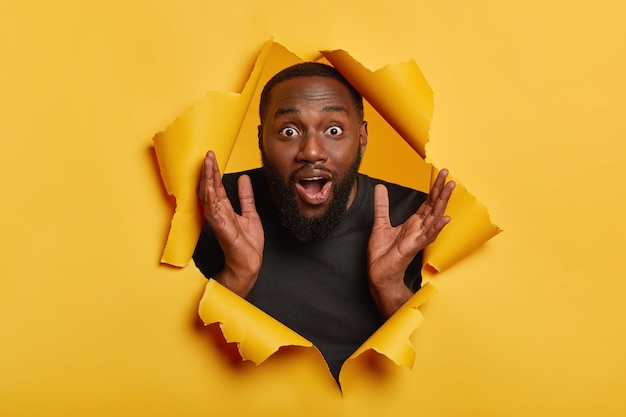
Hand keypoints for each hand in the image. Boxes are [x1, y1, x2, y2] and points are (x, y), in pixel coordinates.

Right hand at [198, 151, 263, 296]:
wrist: (249, 264)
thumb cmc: (247, 245)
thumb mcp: (251, 214)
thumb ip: (246, 197)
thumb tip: (244, 179)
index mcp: (225, 209)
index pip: (217, 187)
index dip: (214, 172)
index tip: (212, 157)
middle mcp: (219, 213)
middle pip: (211, 188)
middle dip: (209, 171)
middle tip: (208, 154)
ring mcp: (218, 220)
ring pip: (209, 196)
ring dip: (208, 180)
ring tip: (207, 164)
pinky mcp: (221, 229)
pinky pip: (214, 211)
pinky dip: (211, 198)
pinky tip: (210, 187)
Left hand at [367, 169, 454, 317]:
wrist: (378, 273)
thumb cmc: (382, 253)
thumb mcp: (380, 223)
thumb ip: (382, 205)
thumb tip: (380, 187)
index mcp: (413, 223)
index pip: (427, 202)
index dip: (434, 188)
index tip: (441, 174)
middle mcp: (419, 229)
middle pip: (434, 206)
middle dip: (441, 190)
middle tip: (447, 174)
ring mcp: (418, 238)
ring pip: (434, 217)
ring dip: (443, 202)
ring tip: (450, 187)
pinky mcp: (413, 247)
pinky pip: (427, 236)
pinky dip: (436, 227)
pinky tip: (445, 218)